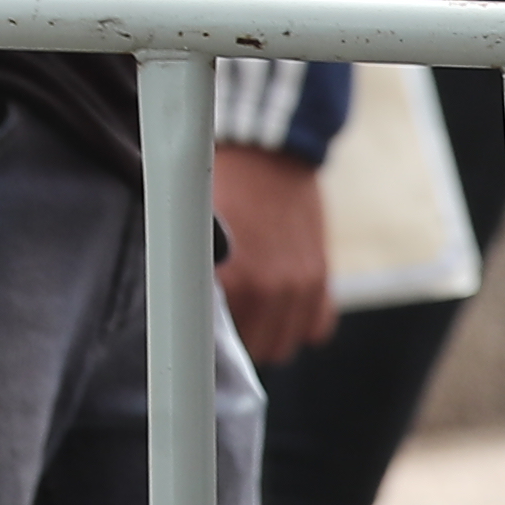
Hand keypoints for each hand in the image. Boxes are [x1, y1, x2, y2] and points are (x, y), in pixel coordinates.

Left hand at [211, 142, 333, 363]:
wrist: (266, 152)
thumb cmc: (221, 188)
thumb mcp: (194, 232)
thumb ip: (191, 277)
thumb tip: (183, 316)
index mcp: (234, 282)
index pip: (219, 348)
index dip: (208, 347)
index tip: (201, 334)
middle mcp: (271, 291)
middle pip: (256, 353)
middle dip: (239, 341)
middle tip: (224, 318)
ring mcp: (301, 288)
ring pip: (285, 346)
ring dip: (269, 335)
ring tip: (251, 311)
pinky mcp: (321, 279)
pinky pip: (317, 329)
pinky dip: (300, 322)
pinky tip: (282, 303)